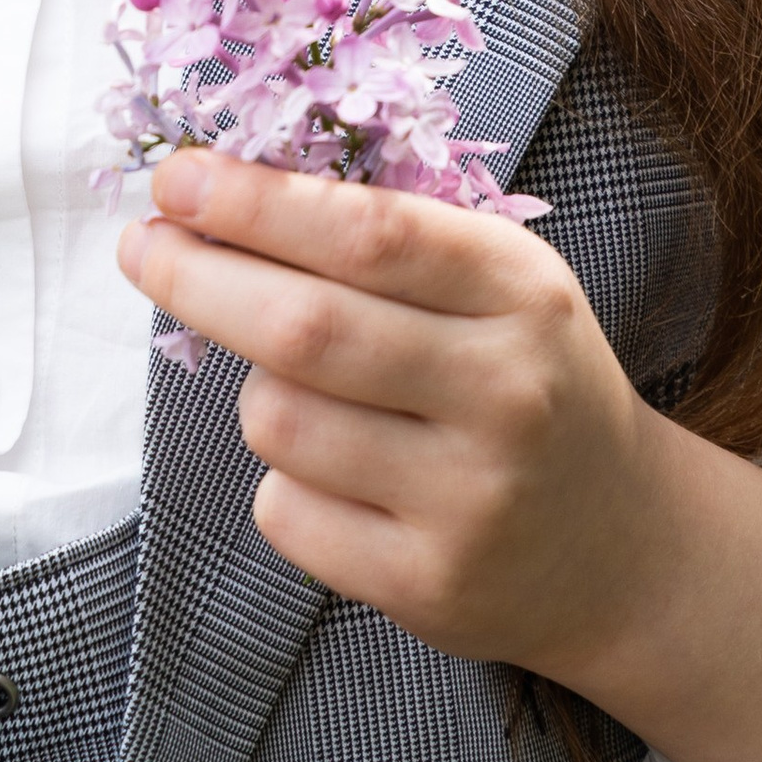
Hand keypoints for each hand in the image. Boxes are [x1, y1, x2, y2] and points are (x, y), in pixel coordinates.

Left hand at [118, 146, 761, 761]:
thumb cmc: (523, 381)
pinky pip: (286, 513)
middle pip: (305, 327)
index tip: (173, 176)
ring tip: (304, 392)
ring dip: (256, 392)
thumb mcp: (496, 286)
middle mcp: (506, 392)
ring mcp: (471, 499)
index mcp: (521, 292)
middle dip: (198, 277)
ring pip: (279, 420)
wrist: (619, 548)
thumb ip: (383, 238)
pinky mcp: (429, 586)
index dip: (255, 200)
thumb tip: (218, 192)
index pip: (367, 232)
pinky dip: (282, 482)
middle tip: (141, 247)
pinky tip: (341, 479)